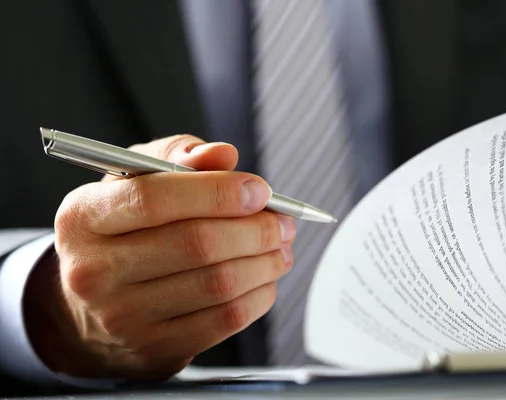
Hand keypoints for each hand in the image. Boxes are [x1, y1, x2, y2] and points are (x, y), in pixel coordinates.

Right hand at [24, 135, 294, 380]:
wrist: (89, 307)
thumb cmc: (120, 232)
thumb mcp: (133, 183)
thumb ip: (176, 157)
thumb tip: (223, 154)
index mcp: (83, 217)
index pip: (155, 199)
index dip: (218, 192)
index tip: (258, 190)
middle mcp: (94, 271)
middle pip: (198, 244)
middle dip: (256, 228)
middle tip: (282, 220)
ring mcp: (124, 317)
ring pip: (219, 283)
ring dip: (266, 260)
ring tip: (280, 246)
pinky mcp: (156, 349)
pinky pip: (226, 319)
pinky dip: (260, 294)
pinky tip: (265, 277)